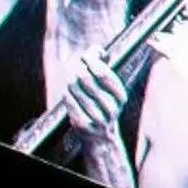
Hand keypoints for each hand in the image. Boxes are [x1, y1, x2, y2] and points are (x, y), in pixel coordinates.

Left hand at [62, 55, 136, 187]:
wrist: (102, 138)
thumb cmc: (104, 107)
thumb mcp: (111, 90)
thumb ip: (104, 69)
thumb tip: (96, 49)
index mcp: (120, 96)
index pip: (104, 73)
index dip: (92, 60)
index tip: (86, 56)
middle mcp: (112, 108)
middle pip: (87, 79)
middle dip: (79, 70)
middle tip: (77, 70)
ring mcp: (97, 118)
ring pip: (76, 89)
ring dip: (71, 83)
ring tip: (72, 83)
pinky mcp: (83, 125)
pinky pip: (70, 103)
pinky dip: (67, 96)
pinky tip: (68, 94)